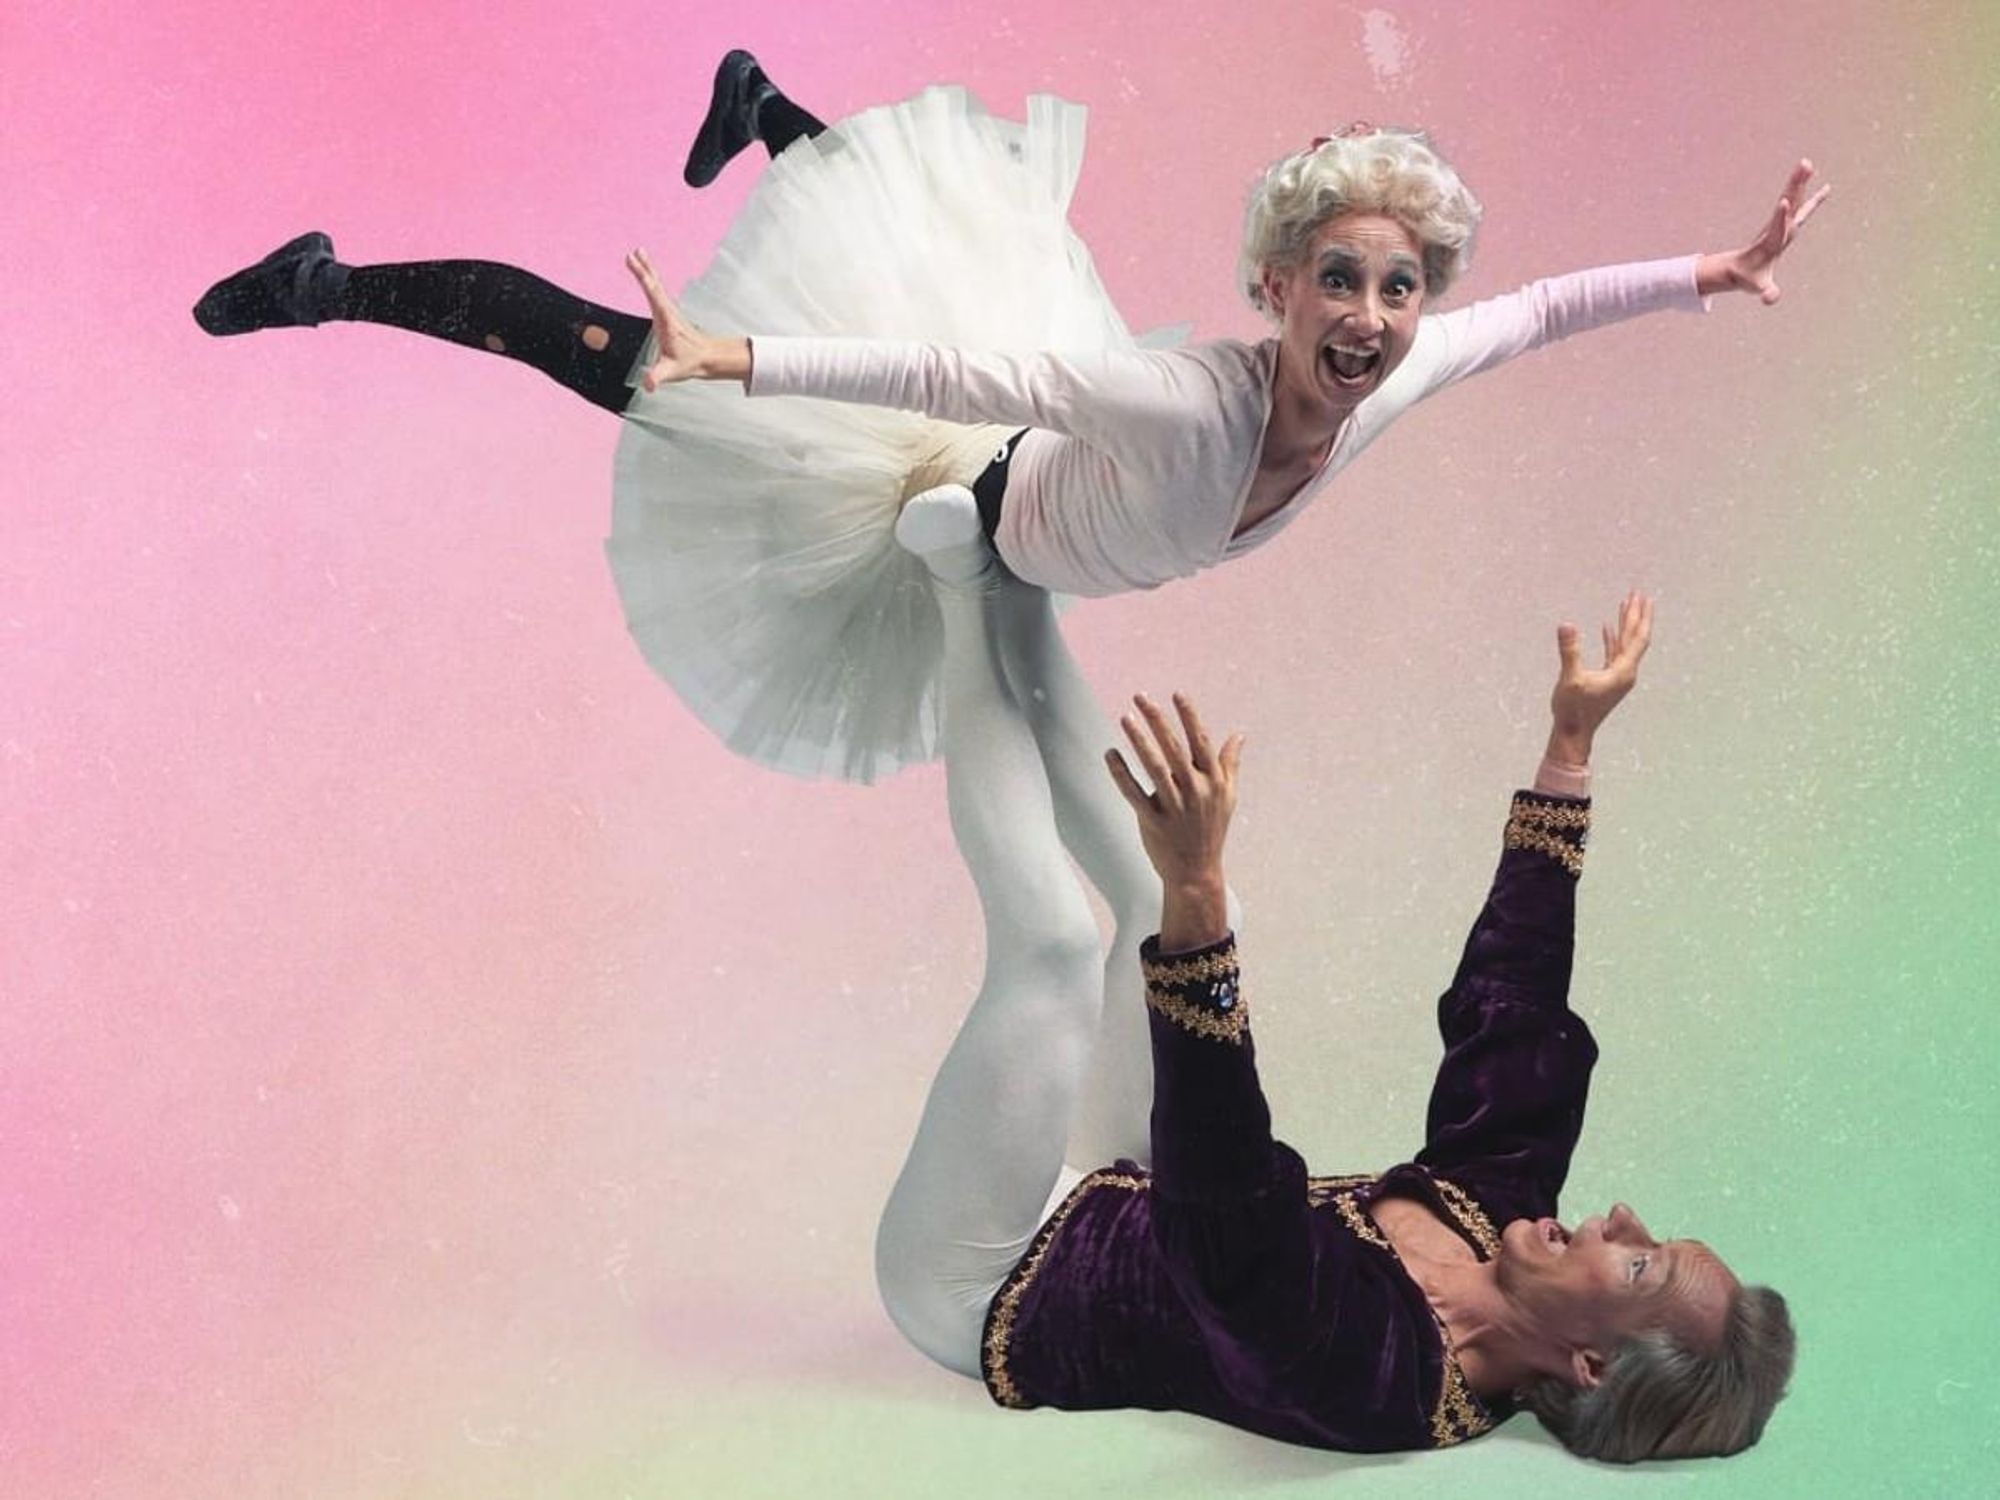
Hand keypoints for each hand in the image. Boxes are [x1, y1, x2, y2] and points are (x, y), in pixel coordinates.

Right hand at [625, 248, 716, 388]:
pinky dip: (650, 278)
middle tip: (633, 253)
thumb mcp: (671, 371)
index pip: (654, 296)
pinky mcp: (668, 312)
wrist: (707, 357)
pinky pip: (656, 290)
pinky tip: (646, 271)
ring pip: (656, 285)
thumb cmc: (690, 362)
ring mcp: (668, 310)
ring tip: (637, 252)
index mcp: (666, 321)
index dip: (644, 280)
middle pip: (655, 285)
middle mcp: (668, 311)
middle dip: (644, 269)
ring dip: (647, 269)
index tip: (636, 266)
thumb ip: (658, 376)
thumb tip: (648, 385)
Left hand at [1105, 692, 1244, 890]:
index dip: (1189, 716)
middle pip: (1174, 749)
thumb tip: (1239, 735)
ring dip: (1138, 741)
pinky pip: (1133, 793)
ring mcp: (1174, 807)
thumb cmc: (1211, 830)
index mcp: (1213, 782)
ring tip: (1124, 718)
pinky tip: (1111, 754)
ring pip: (1153, 767)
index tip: (1177, 693)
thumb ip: (1230, 764)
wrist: (1197, 872)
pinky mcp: (1153, 822)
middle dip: (1157, 720)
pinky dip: (1121, 773)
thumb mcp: (1227, 796)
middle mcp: (1195, 791)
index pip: (1200, 742)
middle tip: (1140, 697)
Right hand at [1547, 591, 1653, 763]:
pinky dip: (1612, 638)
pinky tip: (1607, 627)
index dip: (1640, 617)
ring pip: (1625, 644)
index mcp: (1623, 671)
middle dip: (1636, 615)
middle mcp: (1625, 673)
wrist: (1573, 734)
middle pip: (1635, 638)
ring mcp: (1617, 677)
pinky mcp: (1607, 680)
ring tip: (1626, 605)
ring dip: (1626, 624)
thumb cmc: (1572, 710)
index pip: (1637, 638)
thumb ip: (1570, 651)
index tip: (1643, 597)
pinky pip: (1614, 653)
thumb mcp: (1570, 678)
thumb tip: (1566, 625)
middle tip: (1638, 593)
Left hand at [1696, 159, 1831, 304]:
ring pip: (1792, 199)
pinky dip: (1811, 196)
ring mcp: (1780, 224)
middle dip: (1795, 186)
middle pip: (1788, 203)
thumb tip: (1770, 299)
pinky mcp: (1785, 224)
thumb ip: (1766, 293)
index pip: (1776, 227)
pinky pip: (1800, 206)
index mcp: (1770, 243)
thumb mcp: (1759, 287)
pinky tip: (1826, 187)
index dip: (1780, 216)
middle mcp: (1776, 229)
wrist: (1738, 270)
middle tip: (1803, 166)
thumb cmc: (1750, 279)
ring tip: (1807, 162)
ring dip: (1800, 181)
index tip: (1784, 200)